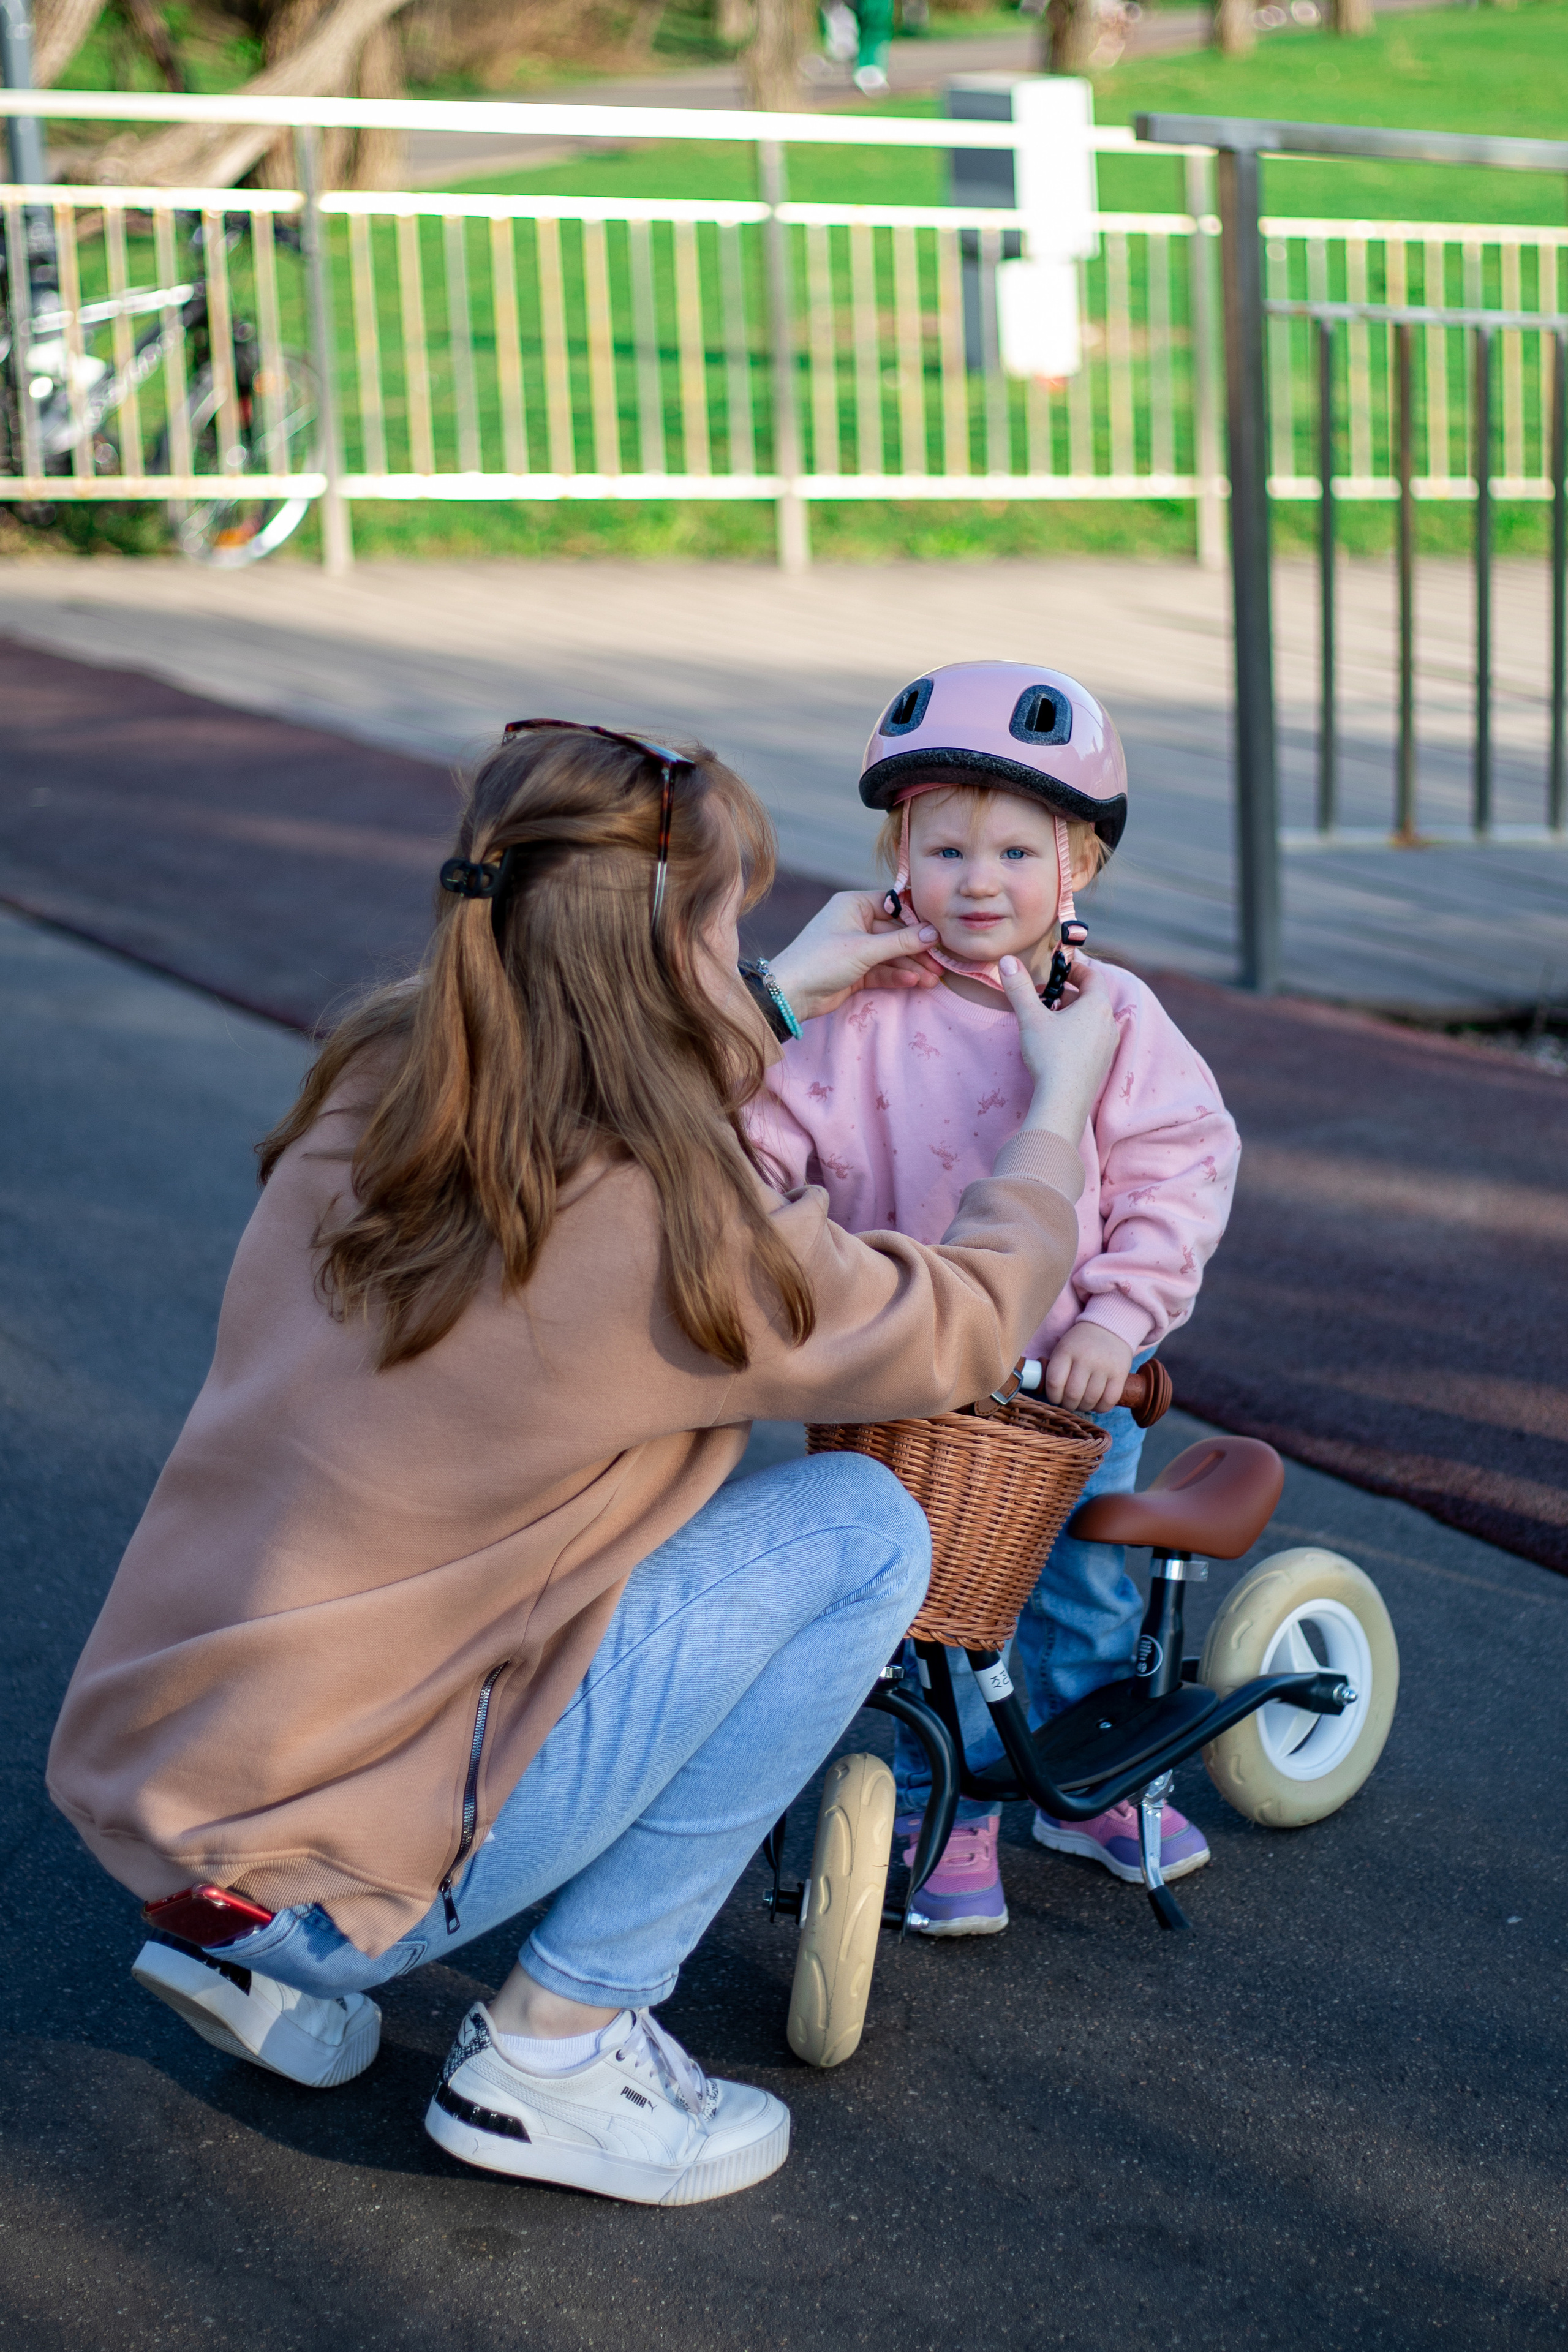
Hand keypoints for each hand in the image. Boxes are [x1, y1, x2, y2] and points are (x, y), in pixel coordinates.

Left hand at [767, 891, 944, 1022]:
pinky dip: (897, 976)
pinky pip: (882, 970)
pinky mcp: (855, 970)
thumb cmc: (821, 960)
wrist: (790, 993)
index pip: (895, 905)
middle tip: (941, 963)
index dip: (918, 919)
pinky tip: (914, 982)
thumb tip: (934, 933)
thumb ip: (901, 941)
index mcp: (854, 905)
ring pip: (891, 955)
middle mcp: (856, 923)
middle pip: (896, 933)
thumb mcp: (864, 948)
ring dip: (911, 966)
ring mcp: (856, 948)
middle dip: (918, 950)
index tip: (940, 931)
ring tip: (933, 979)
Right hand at [997, 952, 1117, 1142]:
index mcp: (1097, 1006)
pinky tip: (1059, 1044)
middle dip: (1071, 993)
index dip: (1076, 969)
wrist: (1063, 1102)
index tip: (1059, 969)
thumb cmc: (1050, 1056)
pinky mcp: (1102, 1065)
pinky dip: (1078, 1033)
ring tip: (1051, 1018)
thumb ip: (1019, 987)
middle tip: (1048, 994)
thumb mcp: (1031, 1018)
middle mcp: (1109, 1024)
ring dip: (1074, 1014)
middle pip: (1093, 999)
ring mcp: (1108, 1047)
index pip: (1093, 977)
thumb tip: (1007, 960)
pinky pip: (1092, 1039)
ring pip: (1093, 1020)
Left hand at [1045, 1323, 1133, 1413]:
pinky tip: (1097, 1404)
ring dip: (1084, 1407)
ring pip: (1090, 1400)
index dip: (1053, 1397)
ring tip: (1082, 1403)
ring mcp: (1104, 1367)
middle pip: (1073, 1394)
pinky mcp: (1120, 1373)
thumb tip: (1051, 1396)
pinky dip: (1101, 1408)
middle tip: (1070, 1403)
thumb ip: (1055, 1369)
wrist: (1110, 1327)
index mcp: (1067, 1351)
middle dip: (1068, 1405)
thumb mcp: (1063, 1348)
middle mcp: (1086, 1358)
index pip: (1054, 1382)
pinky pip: (1109, 1400)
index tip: (1056, 1398)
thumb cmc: (1081, 1343)